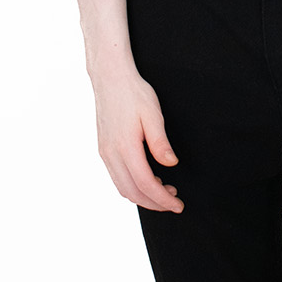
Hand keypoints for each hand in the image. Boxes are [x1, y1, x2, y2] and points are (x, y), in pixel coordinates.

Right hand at [93, 66, 183, 211]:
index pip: (146, 184)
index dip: (163, 199)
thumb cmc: (133, 93)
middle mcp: (111, 153)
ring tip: (164, 191)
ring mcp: (105, 152)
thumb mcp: (153, 114)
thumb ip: (160, 142)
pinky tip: (148, 179)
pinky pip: (117, 177)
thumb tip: (171, 164)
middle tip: (174, 202)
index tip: (178, 204)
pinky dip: (133, 186)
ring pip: (122, 188)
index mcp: (125, 146)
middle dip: (154, 204)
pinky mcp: (103, 149)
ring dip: (143, 196)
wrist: (109, 78)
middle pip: (132, 192)